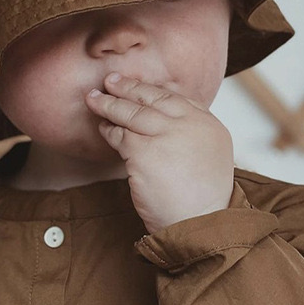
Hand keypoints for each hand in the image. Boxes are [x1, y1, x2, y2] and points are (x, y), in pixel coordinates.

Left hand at [85, 72, 234, 234]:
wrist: (199, 223)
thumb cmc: (202, 201)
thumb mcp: (208, 159)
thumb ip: (191, 137)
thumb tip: (165, 125)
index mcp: (209, 125)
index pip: (177, 99)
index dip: (154, 91)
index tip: (139, 86)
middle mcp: (190, 124)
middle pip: (153, 99)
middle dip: (129, 88)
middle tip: (110, 81)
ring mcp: (166, 135)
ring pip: (132, 113)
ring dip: (110, 105)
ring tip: (94, 99)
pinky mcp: (144, 151)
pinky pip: (120, 134)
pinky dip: (109, 130)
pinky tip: (102, 128)